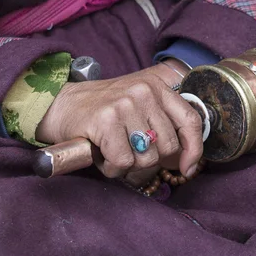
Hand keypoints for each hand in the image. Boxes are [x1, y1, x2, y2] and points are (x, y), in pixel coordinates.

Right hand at [36, 69, 202, 178]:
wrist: (60, 105)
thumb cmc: (101, 112)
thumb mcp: (137, 106)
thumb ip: (163, 125)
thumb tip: (187, 163)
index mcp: (156, 86)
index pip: (190, 120)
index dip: (194, 149)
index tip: (188, 167)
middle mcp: (143, 92)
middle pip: (168, 145)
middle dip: (151, 159)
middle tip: (130, 152)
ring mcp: (124, 105)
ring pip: (147, 157)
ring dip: (130, 165)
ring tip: (114, 151)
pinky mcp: (105, 120)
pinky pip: (123, 162)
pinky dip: (113, 168)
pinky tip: (103, 155)